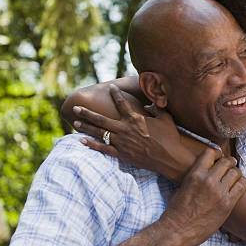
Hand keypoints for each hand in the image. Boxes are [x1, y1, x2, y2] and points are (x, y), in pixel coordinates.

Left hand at [73, 84, 215, 181]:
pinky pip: (104, 148)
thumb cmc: (170, 137)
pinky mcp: (122, 154)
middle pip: (101, 119)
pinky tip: (82, 141)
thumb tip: (153, 100)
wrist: (170, 158)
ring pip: (99, 133)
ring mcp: (122, 142)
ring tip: (75, 122)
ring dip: (86, 127)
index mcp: (135, 119)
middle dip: (86, 113)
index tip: (109, 87)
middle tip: (76, 108)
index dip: (115, 94)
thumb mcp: (166, 118)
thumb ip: (157, 107)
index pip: (121, 103)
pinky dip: (92, 144)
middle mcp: (125, 129)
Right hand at [161, 148, 245, 245]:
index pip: (211, 153)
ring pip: (236, 173)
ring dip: (236, 173)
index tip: (219, 157)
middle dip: (229, 163)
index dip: (217, 154)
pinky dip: (242, 184)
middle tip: (231, 165)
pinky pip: (241, 187)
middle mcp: (209, 180)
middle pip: (227, 162)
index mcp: (195, 174)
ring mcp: (219, 192)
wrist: (178, 231)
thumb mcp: (182, 187)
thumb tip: (203, 170)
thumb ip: (195, 176)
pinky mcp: (227, 204)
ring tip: (235, 177)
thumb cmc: (176, 211)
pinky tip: (239, 186)